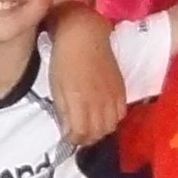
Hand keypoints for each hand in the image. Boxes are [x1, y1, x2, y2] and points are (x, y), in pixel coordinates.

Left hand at [45, 5, 127, 146]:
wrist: (85, 36)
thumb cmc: (65, 60)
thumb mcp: (56, 87)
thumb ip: (63, 112)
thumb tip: (68, 132)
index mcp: (80, 103)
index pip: (81, 134)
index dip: (73, 140)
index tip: (68, 137)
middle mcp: (99, 103)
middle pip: (98, 134)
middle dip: (87, 138)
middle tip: (78, 134)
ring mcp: (112, 97)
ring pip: (110, 127)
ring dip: (100, 131)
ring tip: (91, 127)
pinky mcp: (121, 90)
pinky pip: (121, 114)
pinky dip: (112, 120)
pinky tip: (103, 115)